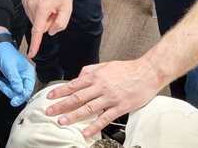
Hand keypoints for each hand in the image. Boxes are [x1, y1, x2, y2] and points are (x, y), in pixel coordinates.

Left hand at [0, 41, 35, 105]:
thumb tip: (19, 91)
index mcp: (29, 73)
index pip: (28, 89)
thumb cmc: (7, 53)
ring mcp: (20, 78)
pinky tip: (0, 82)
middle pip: (22, 92)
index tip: (14, 101)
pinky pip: (11, 87)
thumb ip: (15, 80)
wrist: (0, 47)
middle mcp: (26, 77)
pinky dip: (5, 87)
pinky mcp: (14, 79)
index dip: (21, 96)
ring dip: (6, 89)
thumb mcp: (10, 67)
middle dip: (12, 92)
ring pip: (15, 91)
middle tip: (3, 88)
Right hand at [22, 0, 72, 57]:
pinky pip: (31, 14)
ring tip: (49, 5)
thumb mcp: (67, 9)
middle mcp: (31, 5)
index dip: (35, 44)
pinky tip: (44, 2)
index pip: (37, 31)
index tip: (30, 54)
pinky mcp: (24, 0)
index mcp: (42, 7)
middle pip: (38, 25)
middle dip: (47, 22)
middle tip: (54, 10)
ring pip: (35, 20)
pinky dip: (38, 12)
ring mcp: (26, 2)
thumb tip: (49, 32)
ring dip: (43, 16)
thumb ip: (60, 24)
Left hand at [44, 59, 163, 137]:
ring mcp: (110, 98)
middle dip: (61, 105)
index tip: (50, 97)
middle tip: (50, 111)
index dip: (60, 91)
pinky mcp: (120, 107)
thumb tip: (79, 76)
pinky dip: (94, 126)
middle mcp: (101, 86)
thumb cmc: (129, 69)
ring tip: (62, 121)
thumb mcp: (106, 65)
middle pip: (77, 97)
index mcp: (97, 76)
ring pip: (88, 108)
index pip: (74, 84)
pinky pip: (105, 118)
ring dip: (73, 116)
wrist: (148, 72)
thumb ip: (91, 70)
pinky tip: (86, 132)